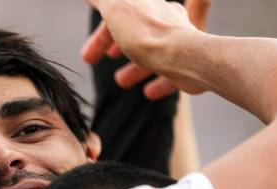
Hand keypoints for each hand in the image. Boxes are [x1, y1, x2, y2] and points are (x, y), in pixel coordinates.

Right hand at [82, 0, 210, 99]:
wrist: (183, 57)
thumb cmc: (147, 33)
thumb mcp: (116, 7)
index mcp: (148, 4)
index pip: (119, 16)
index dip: (100, 36)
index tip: (87, 57)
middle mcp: (166, 19)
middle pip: (136, 32)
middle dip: (116, 46)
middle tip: (98, 64)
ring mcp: (178, 41)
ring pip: (153, 52)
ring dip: (134, 67)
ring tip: (121, 81)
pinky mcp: (189, 63)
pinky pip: (171, 73)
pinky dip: (159, 82)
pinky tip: (149, 92)